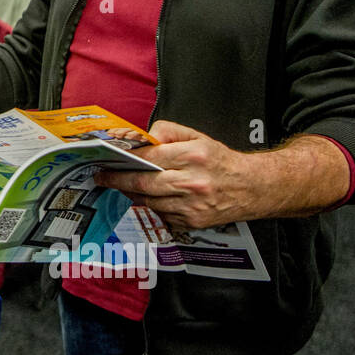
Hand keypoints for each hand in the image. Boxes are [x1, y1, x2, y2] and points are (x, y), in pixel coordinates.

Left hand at [93, 121, 252, 231]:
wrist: (251, 188)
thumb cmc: (221, 161)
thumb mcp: (197, 137)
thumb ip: (167, 131)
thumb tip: (142, 138)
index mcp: (194, 156)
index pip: (150, 158)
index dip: (125, 160)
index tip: (108, 160)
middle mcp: (193, 182)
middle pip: (144, 184)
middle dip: (118, 181)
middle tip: (102, 178)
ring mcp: (192, 206)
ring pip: (149, 202)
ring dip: (132, 194)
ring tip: (123, 185)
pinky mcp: (192, 222)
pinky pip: (162, 215)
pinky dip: (152, 206)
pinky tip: (149, 197)